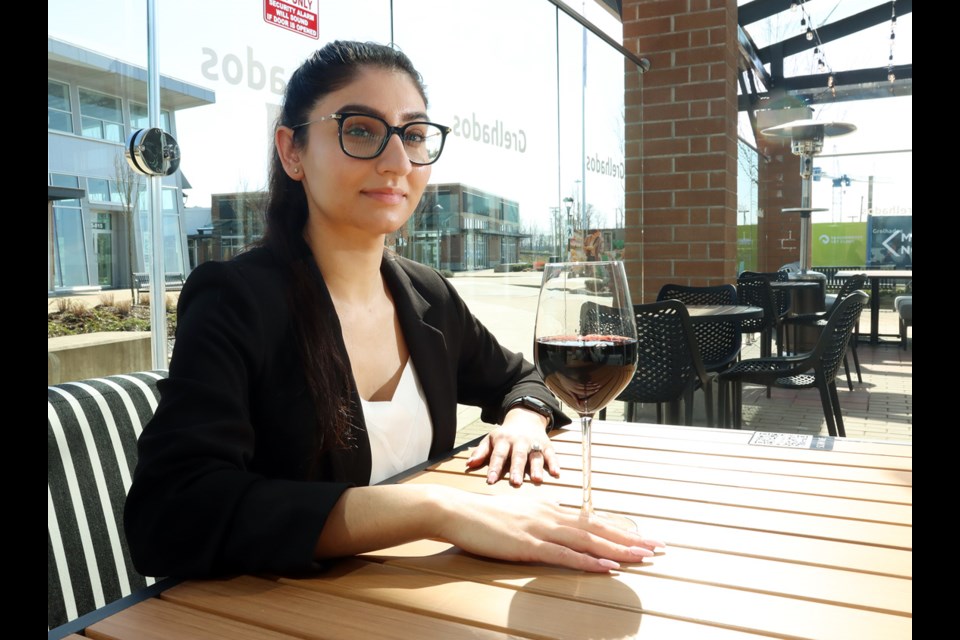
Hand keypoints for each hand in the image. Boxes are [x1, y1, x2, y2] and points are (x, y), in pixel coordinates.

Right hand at [436, 489, 665, 572]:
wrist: (457, 511)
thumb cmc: (483, 517)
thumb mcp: (518, 515)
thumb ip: (539, 522)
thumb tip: (556, 532)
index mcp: (549, 508)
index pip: (591, 520)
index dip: (618, 530)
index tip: (641, 538)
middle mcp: (551, 515)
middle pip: (598, 528)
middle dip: (630, 539)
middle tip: (657, 547)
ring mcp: (541, 529)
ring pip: (588, 541)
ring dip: (618, 549)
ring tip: (643, 557)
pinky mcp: (528, 545)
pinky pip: (566, 555)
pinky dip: (590, 561)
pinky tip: (607, 567)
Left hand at [465, 409, 560, 485]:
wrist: (525, 417)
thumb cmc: (505, 434)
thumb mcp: (490, 439)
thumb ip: (481, 452)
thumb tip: (468, 465)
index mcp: (503, 440)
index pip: (498, 455)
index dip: (494, 468)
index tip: (491, 481)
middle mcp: (519, 441)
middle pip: (518, 456)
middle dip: (517, 469)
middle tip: (516, 483)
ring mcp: (534, 443)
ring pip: (535, 456)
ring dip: (537, 468)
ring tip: (537, 480)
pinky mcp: (546, 445)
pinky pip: (551, 454)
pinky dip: (554, 463)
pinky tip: (556, 473)